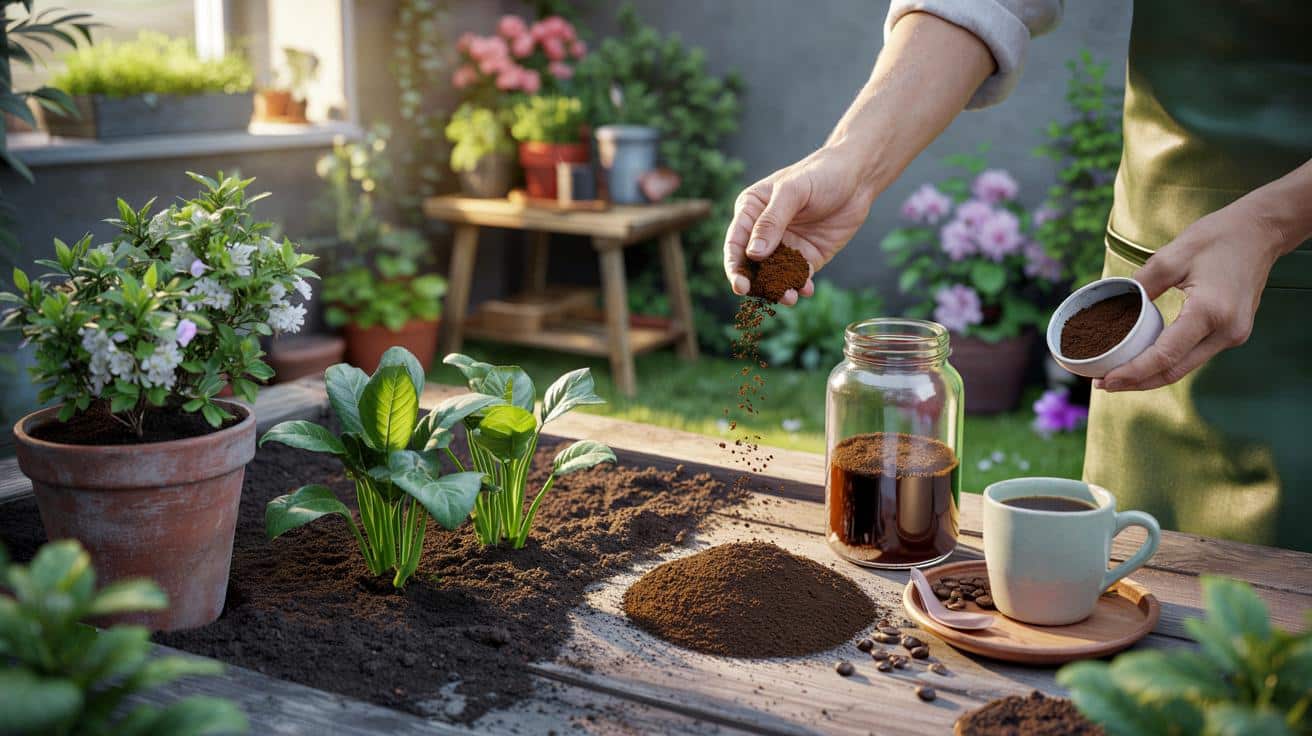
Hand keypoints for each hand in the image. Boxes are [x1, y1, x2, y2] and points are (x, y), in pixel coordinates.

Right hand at [723, 146, 879, 304]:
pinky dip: (800, 286)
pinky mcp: (807, 257)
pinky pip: (799, 276)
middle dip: (757, 284)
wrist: (858, 178)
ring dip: (779, 289)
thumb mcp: (793, 191)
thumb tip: (753, 254)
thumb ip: (772, 221)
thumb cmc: (820, 174)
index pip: (735, 243)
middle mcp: (764, 231)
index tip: (741, 286)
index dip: (734, 266)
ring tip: (790, 298)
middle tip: (768, 295)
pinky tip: (806, 289)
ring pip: (775, 275)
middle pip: (752, 265)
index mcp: (751, 211)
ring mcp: (786, 246)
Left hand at [1098, 199, 1283, 391]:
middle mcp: (1226, 331)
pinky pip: (1194, 355)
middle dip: (1137, 382)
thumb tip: (1113, 308)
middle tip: (1103, 383)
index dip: (1133, 372)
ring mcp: (1233, 335)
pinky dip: (1168, 362)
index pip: (1165, 356)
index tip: (1105, 380)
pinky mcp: (1233, 333)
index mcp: (1209, 312)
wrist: (1260, 232)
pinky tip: (1145, 360)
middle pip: (1174, 371)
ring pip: (1185, 367)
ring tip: (1118, 375)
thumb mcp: (1170, 256)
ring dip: (1151, 375)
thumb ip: (1141, 285)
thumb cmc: (1217, 238)